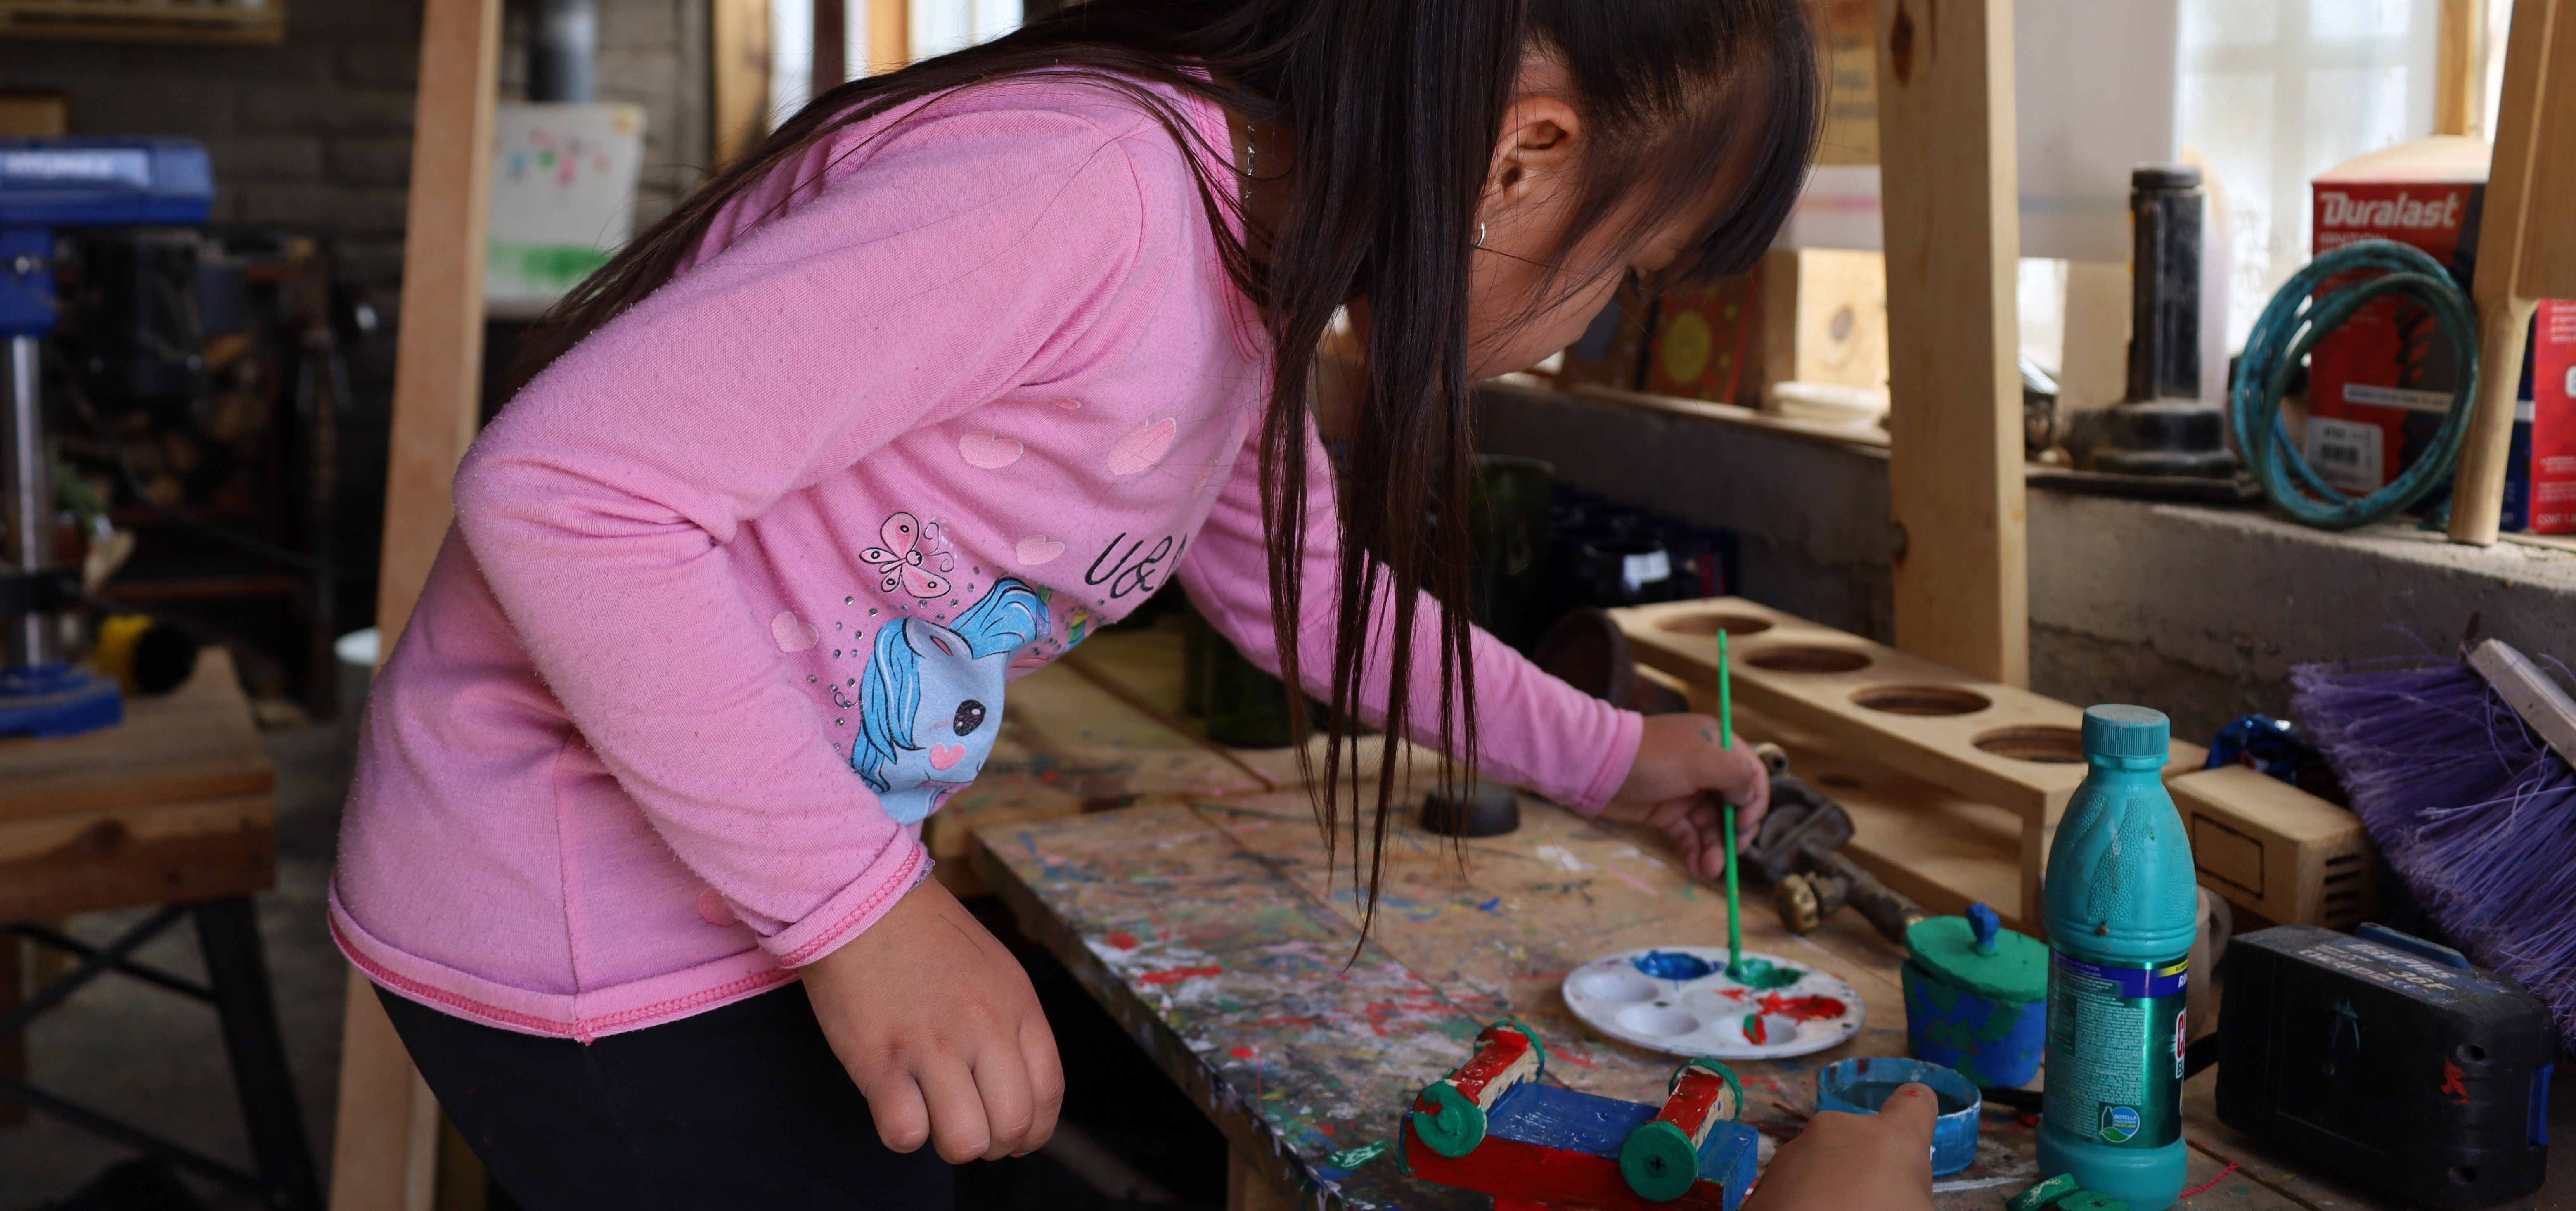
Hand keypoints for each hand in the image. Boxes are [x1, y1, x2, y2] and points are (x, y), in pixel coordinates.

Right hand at [800, 877, 1063, 1161]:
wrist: (862, 900)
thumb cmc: (926, 938)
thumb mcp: (996, 971)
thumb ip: (1013, 1028)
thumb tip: (1021, 1097)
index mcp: (1016, 1005)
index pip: (1048, 1094)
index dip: (1034, 1131)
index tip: (1017, 1137)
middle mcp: (983, 1028)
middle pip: (1012, 1125)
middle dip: (995, 1144)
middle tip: (972, 1128)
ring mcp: (931, 1045)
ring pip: (964, 1142)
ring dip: (950, 1142)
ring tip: (934, 1116)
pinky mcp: (879, 1060)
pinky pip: (904, 1133)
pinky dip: (902, 1133)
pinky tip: (897, 1104)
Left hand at [1599, 713, 1770, 880]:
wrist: (1596, 766)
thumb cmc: (1651, 757)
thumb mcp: (1700, 759)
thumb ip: (1735, 775)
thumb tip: (1750, 796)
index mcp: (1718, 746)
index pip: (1752, 776)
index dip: (1754, 803)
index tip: (1743, 825)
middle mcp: (1706, 768)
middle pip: (1734, 806)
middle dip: (1734, 833)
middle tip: (1730, 853)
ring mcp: (1686, 792)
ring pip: (1711, 825)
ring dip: (1715, 849)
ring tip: (1710, 871)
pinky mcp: (1666, 812)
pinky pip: (1689, 835)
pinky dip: (1695, 852)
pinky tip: (1697, 868)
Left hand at [1743, 1082, 1938, 1210]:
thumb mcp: (1919, 1209)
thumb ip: (1911, 1191)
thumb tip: (1893, 1191)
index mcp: (1891, 1138)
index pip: (1913, 1104)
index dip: (1915, 1115)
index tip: (1913, 1123)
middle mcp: (1839, 1129)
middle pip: (1862, 1145)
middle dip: (1865, 1172)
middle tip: (1870, 1206)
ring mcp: (1796, 1150)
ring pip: (1823, 1165)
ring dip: (1829, 1188)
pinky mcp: (1765, 1177)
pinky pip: (1793, 1188)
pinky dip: (1800, 1204)